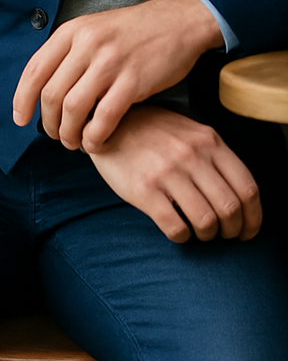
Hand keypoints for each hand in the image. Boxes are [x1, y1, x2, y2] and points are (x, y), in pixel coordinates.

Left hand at [12, 0, 223, 151]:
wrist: (177, 21)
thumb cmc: (133, 30)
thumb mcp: (93, 28)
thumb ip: (68, 53)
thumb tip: (43, 88)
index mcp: (71, 32)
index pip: (34, 70)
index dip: (22, 99)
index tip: (20, 119)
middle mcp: (86, 45)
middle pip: (51, 94)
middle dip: (48, 123)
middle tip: (54, 135)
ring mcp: (110, 63)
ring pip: (73, 108)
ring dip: (68, 133)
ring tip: (73, 142)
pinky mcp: (134, 81)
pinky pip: (104, 118)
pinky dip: (94, 136)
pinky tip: (94, 143)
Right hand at [85, 104, 261, 242]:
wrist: (107, 123)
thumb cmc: (153, 132)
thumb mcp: (190, 132)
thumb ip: (215, 156)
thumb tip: (241, 197)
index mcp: (208, 141)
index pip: (247, 188)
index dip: (253, 218)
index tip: (248, 231)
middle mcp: (191, 155)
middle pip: (230, 209)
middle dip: (232, 231)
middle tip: (225, 235)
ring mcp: (167, 172)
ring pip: (206, 221)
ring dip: (207, 235)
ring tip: (200, 232)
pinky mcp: (144, 190)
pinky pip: (176, 227)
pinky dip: (183, 237)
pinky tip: (178, 230)